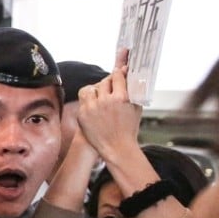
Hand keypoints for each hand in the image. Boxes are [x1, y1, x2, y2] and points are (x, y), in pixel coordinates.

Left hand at [76, 47, 141, 162]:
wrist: (116, 148)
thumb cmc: (129, 128)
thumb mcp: (136, 107)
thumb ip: (133, 90)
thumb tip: (130, 75)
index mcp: (121, 98)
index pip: (117, 75)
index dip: (119, 71)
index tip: (120, 69)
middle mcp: (105, 101)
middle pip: (104, 81)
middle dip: (109, 83)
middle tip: (112, 86)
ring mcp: (92, 108)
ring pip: (90, 89)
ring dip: (96, 90)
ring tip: (101, 96)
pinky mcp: (82, 115)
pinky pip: (83, 101)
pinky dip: (89, 102)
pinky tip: (95, 106)